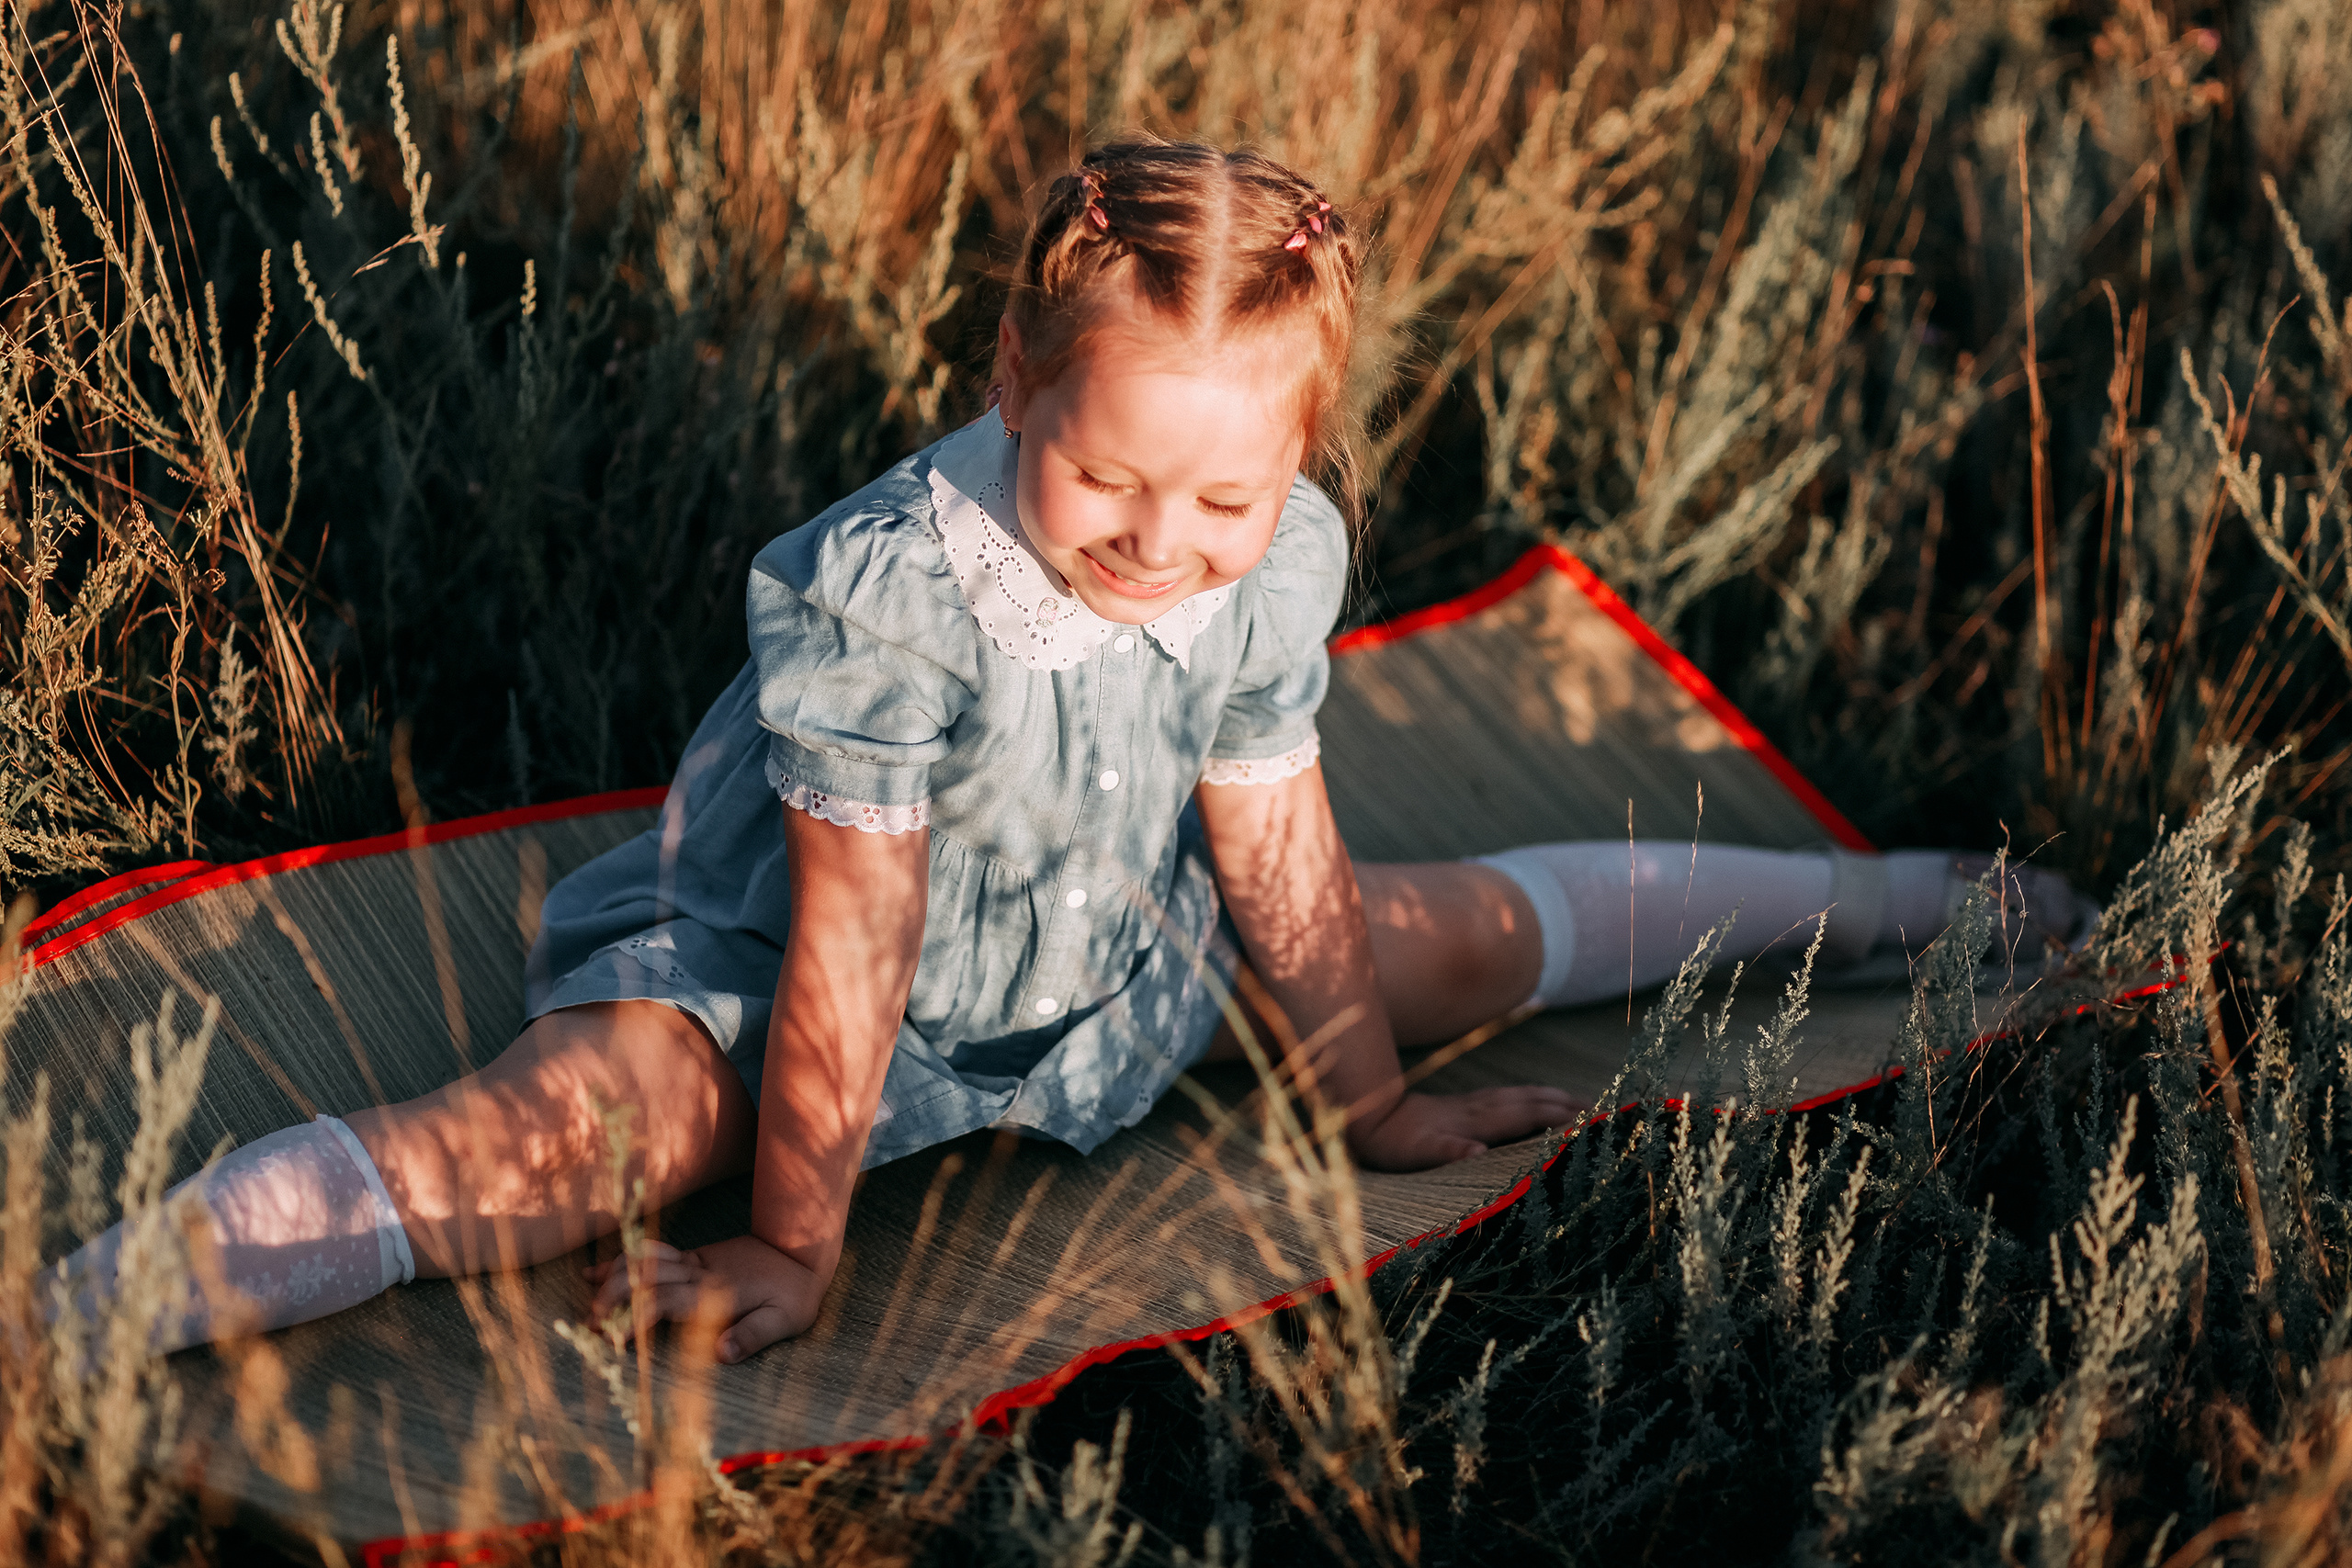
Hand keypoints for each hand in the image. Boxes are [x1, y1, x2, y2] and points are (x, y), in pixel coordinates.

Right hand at [585, 1234, 825, 1362]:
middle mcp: (699, 1273)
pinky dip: (624, 1262)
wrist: (803, 1248)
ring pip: (643, 1262)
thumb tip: (721, 1354)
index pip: (664, 1300)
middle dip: (612, 1299)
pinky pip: (652, 1255)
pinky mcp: (694, 1257)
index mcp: (715, 1293)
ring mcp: (694, 1262)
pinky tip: (597, 1271)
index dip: (635, 1318)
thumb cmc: (796, 1292)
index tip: (613, 1340)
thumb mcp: (784, 1319)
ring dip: (612, 1279)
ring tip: (588, 1305)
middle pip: (644, 1278)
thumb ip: (753, 1335)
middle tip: (591, 1327)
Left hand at [1345, 1086, 1584, 1171]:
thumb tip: (1478, 1153)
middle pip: (1531, 1100)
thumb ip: (1449, 1151)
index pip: (1528, 1116)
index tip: (1594, 1118)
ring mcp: (1470, 1104)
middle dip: (1565, 1103)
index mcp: (1476, 1121)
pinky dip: (1526, 1098)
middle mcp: (1478, 1108)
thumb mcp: (1419, 1153)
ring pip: (1519, 1095)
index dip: (1560, 1117)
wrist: (1368, 1116)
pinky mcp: (1459, 1106)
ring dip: (1549, 1096)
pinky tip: (1528, 1102)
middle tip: (1600, 1106)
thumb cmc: (1395, 1143)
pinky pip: (1505, 1098)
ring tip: (1576, 1100)